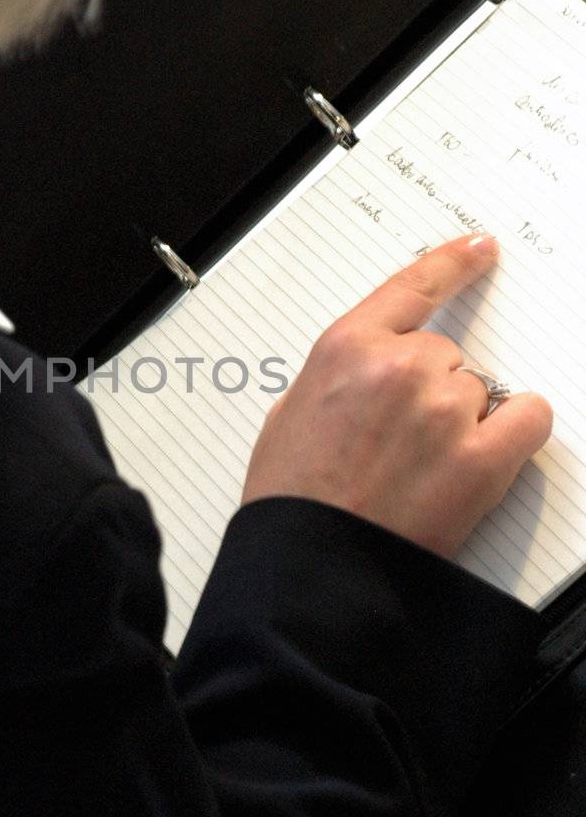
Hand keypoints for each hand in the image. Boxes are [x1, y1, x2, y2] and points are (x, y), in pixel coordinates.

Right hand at [240, 234, 552, 557]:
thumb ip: (337, 378)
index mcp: (346, 348)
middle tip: (398, 443)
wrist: (310, 566)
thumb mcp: (288, 415)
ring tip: (421, 468)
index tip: (480, 249)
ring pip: (479, 390)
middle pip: (446, 356)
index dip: (453, 265)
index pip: (414, 287)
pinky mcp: (481, 460)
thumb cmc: (292, 499)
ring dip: (461, 420)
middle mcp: (400, 368)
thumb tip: (368, 376)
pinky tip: (487, 453)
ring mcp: (444, 411)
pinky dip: (516, 430)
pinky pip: (528, 418)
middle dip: (428, 391)